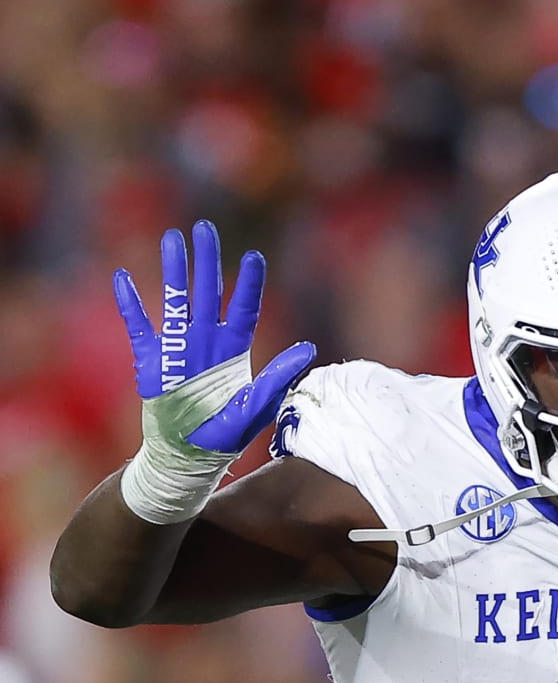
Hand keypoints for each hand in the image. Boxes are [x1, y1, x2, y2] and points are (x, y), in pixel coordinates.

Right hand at [115, 221, 314, 521]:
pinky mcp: (151, 360)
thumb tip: (309, 349)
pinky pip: (138, 326)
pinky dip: (130, 304)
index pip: (244, 309)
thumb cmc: (225, 435)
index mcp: (234, 351)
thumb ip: (278, 377)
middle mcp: (206, 342)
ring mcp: (177, 348)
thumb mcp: (256, 407)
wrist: (187, 455)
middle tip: (205, 227)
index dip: (249, 284)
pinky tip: (122, 277)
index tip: (254, 257)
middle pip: (208, 292)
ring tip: (171, 238)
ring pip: (175, 299)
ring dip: (173, 270)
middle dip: (207, 260)